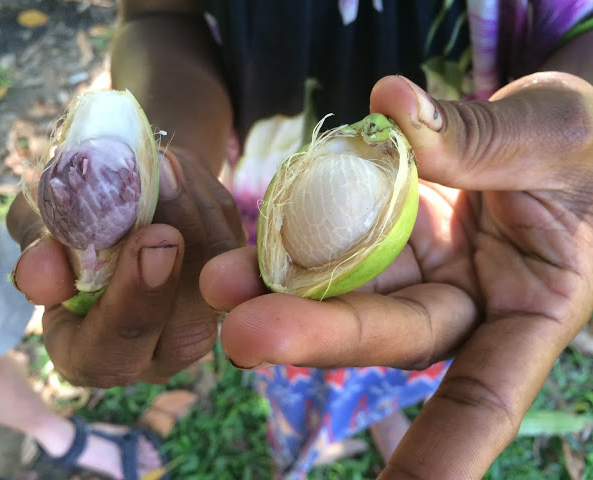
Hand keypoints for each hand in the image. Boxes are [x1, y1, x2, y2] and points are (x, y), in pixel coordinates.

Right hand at [7, 149, 244, 385]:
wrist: (112, 200)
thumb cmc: (65, 225)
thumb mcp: (38, 231)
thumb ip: (39, 253)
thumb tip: (41, 274)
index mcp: (92, 354)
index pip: (110, 356)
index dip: (130, 307)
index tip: (149, 244)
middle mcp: (154, 350)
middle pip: (186, 334)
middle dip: (184, 263)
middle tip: (168, 201)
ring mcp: (197, 322)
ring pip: (219, 288)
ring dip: (198, 220)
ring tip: (168, 165)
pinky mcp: (226, 287)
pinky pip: (234, 252)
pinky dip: (210, 207)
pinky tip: (184, 171)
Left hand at [199, 73, 592, 478]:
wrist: (571, 126)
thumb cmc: (590, 142)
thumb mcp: (554, 138)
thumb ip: (477, 138)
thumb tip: (392, 109)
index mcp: (532, 310)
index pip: (486, 396)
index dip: (443, 451)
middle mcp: (468, 301)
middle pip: (389, 331)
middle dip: (318, 334)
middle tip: (244, 332)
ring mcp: (424, 267)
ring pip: (350, 284)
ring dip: (284, 282)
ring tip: (222, 278)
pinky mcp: (393, 231)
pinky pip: (342, 230)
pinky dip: (303, 225)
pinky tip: (257, 226)